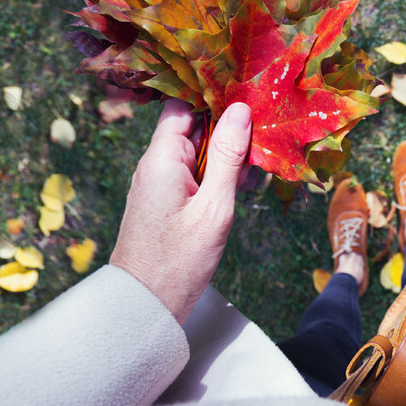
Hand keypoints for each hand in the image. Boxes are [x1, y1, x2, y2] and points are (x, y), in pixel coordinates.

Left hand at [110, 100, 252, 323]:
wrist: (146, 305)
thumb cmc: (179, 260)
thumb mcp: (214, 207)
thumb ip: (228, 157)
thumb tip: (240, 110)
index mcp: (161, 158)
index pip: (183, 106)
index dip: (212, 101)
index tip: (245, 102)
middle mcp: (155, 164)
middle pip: (192, 127)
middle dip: (226, 131)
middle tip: (259, 143)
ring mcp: (158, 182)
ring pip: (196, 152)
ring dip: (224, 157)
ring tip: (250, 173)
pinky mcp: (164, 200)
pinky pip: (192, 174)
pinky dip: (215, 176)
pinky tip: (235, 190)